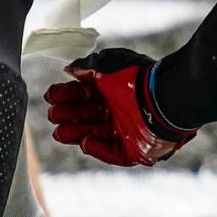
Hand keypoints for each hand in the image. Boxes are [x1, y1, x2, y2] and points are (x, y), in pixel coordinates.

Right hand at [46, 48, 197, 167]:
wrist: (164, 98)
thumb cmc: (137, 77)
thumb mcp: (107, 63)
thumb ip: (87, 67)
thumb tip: (70, 69)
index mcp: (113, 90)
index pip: (84, 94)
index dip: (67, 95)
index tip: (51, 96)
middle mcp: (119, 110)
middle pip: (87, 115)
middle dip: (68, 114)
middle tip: (52, 115)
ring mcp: (128, 130)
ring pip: (96, 135)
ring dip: (77, 133)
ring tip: (59, 132)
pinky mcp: (136, 149)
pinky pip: (114, 152)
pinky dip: (99, 149)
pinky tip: (85, 142)